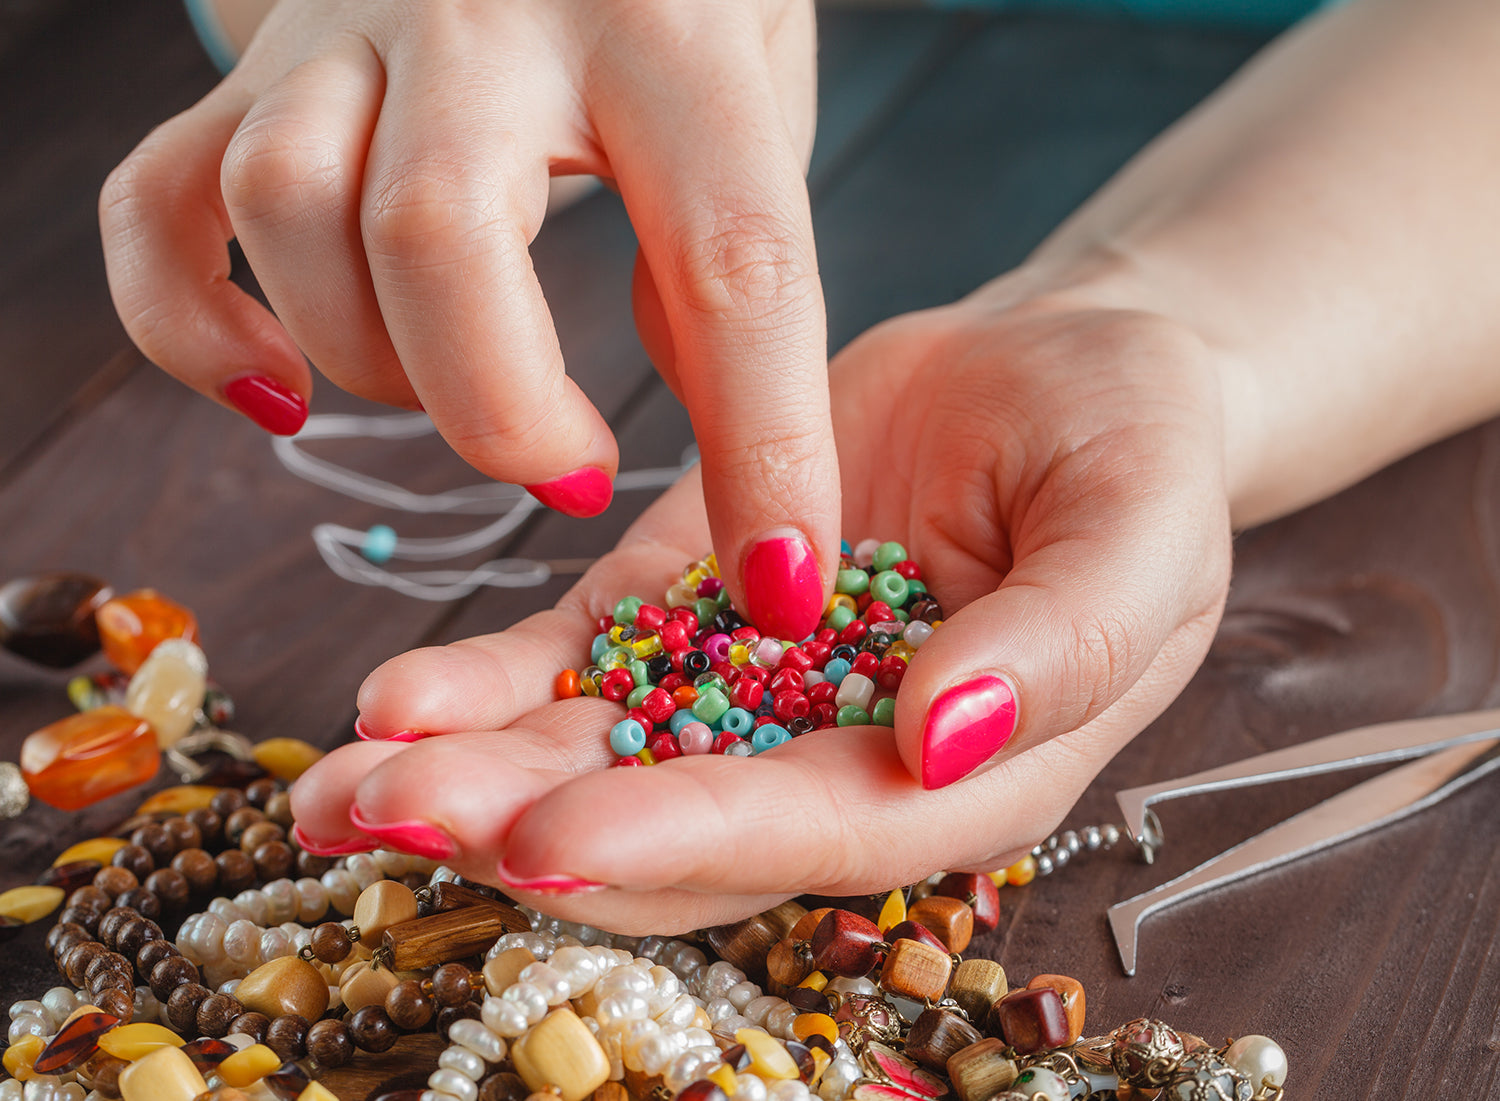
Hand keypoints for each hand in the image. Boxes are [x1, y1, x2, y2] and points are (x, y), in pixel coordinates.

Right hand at [100, 0, 839, 636]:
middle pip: (437, 236)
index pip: (731, 262)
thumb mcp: (757, 94)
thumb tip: (718, 436)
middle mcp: (492, 13)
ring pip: (288, 211)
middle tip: (572, 470)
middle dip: (501, 411)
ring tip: (458, 394)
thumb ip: (733, 250)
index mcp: (670, 31)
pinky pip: (162, 206)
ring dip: (371, 362)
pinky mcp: (259, 66)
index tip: (779, 582)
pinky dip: (193, 328)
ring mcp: (353, 28)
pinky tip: (280, 389)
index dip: (764, 444)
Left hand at [289, 286, 1233, 931]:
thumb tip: (945, 733)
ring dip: (472, 780)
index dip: (691, 839)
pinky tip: (398, 695)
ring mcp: (751, 687)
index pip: (819, 831)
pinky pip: (580, 660)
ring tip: (335, 789)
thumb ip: (1066, 640)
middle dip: (531, 832)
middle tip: (387, 820)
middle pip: (679, 827)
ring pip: (603, 758)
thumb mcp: (1142, 525)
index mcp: (960, 773)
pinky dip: (492, 684)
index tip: (555, 841)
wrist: (1058, 373)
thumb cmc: (1132, 450)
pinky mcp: (687, 608)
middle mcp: (838, 757)